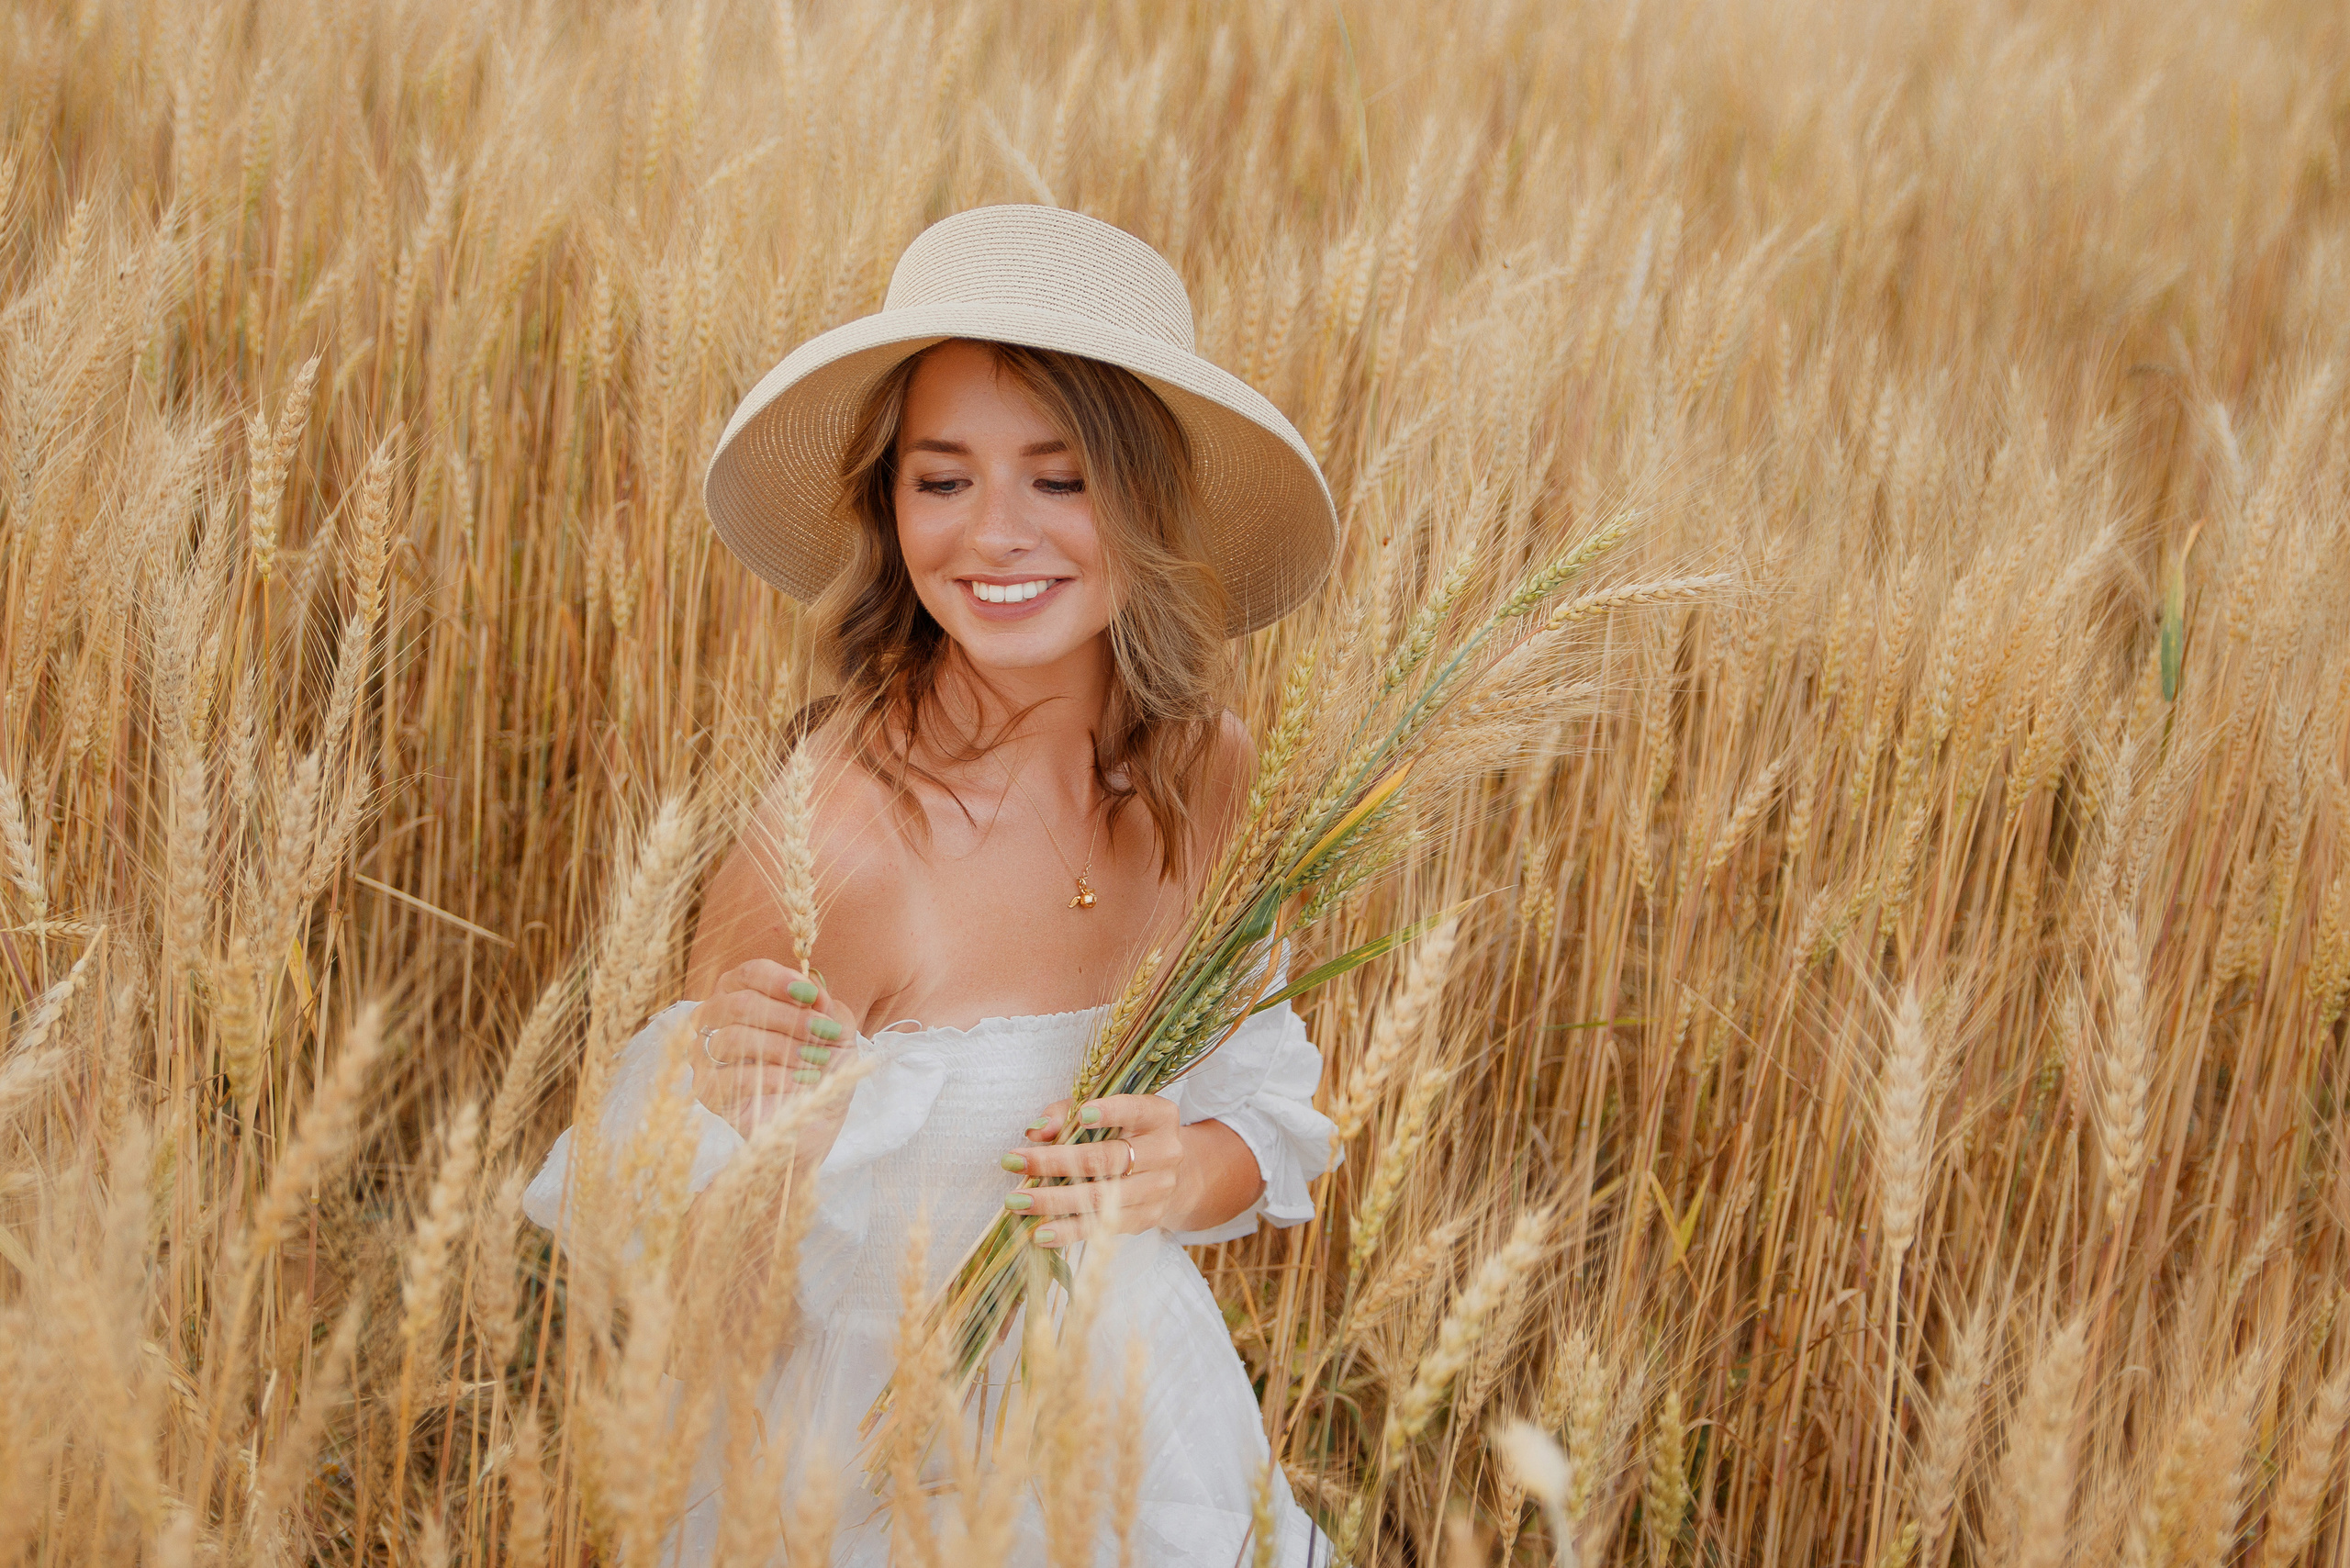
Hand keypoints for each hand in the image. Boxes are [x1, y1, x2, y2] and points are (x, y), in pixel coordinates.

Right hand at [687, 960, 857, 1136]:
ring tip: (813, 1060)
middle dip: (787, 1017)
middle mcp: (716, 1020)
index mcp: (742, 993)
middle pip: (739, 1003)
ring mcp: (707, 1055)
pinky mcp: (707, 1091)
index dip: (779, 980)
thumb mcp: (836, 1031)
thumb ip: (827, 1006)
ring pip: (732, 1038)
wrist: (817, 1117)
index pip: (749, 973)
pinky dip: (770, 1078)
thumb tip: (814, 992)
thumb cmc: (821, 1065)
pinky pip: (729, 1077)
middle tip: (820, 1032)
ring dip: (781, 1048)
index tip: (810, 995)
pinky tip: (797, 1082)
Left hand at [1000, 1093, 1185, 1247]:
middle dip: (1054, 1162)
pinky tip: (1040, 1232)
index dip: (1110, 1112)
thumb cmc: (1124, 1134)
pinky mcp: (1146, 1218)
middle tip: (1013, 1162)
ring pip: (1101, 1198)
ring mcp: (1158, 1189)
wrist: (1167, 1174)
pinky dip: (1068, 1231)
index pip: (1134, 1111)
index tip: (1080, 1115)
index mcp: (1158, 1116)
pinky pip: (1103, 1227)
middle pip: (1106, 1159)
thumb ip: (1067, 1112)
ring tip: (1017, 1201)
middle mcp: (1165, 1153)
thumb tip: (1036, 1131)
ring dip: (1054, 1201)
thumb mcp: (1103, 1112)